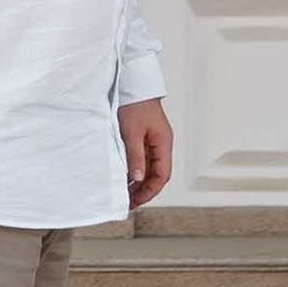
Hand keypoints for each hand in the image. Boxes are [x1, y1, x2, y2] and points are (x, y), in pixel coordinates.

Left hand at [120, 95, 173, 212]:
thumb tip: (138, 179)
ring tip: (125, 194)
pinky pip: (142, 160)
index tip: (137, 200)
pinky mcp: (143, 138)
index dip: (151, 190)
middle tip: (129, 202)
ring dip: (139, 182)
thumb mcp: (132, 133)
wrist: (132, 83)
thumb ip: (135, 156)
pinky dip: (134, 170)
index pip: (162, 175)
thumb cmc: (135, 104)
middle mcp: (160, 145)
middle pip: (156, 174)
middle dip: (144, 190)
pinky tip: (124, 177)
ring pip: (148, 168)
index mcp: (163, 143)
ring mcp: (152, 141)